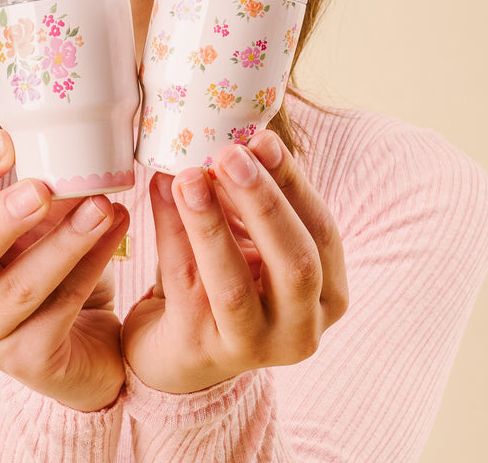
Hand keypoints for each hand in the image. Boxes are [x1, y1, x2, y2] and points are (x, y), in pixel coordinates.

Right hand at [0, 130, 129, 410]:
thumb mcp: (17, 227)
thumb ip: (25, 190)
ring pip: (19, 288)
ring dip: (63, 243)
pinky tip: (117, 230)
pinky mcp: (26, 362)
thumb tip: (62, 133)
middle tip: (41, 188)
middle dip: (0, 220)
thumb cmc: (32, 266)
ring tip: (101, 205)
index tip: (7, 140)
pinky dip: (93, 264)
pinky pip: (62, 308)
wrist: (67, 343)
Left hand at [122, 130, 347, 392]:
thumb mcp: (248, 239)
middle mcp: (301, 328)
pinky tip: (160, 193)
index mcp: (328, 293)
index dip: (293, 183)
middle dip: (263, 203)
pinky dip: (170, 234)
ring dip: (210, 223)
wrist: (175, 348)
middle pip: (296, 264)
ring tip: (188, 176)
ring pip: (233, 284)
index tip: (262, 138)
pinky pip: (184, 286)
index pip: (322, 232)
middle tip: (231, 155)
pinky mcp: (199, 350)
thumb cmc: (222, 279)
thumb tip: (232, 137)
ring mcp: (251, 347)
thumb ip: (248, 199)